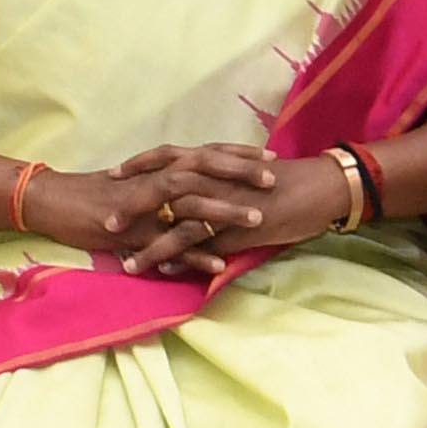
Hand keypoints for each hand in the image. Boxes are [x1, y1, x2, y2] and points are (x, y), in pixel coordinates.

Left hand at [109, 144, 329, 273]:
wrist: (321, 187)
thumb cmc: (286, 181)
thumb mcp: (245, 173)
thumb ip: (219, 179)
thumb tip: (199, 188)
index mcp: (214, 161)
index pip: (167, 158)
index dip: (138, 166)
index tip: (113, 176)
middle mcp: (213, 178)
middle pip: (161, 189)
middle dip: (131, 206)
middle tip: (105, 222)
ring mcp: (223, 204)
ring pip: (176, 223)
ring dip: (149, 244)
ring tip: (126, 264)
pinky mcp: (237, 229)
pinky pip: (202, 244)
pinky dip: (179, 258)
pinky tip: (162, 269)